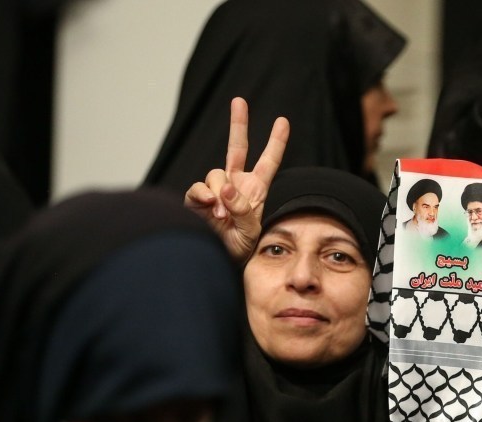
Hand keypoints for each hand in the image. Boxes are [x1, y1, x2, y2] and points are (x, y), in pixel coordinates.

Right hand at [184, 97, 289, 261]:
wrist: (220, 260)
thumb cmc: (241, 248)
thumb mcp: (251, 230)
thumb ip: (242, 209)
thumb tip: (226, 187)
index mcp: (256, 189)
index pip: (269, 161)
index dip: (276, 142)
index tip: (283, 122)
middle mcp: (236, 184)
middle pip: (237, 148)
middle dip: (238, 124)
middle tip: (239, 101)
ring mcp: (217, 189)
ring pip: (216, 174)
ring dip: (219, 192)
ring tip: (222, 215)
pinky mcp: (198, 198)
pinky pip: (198, 187)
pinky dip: (203, 195)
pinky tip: (208, 206)